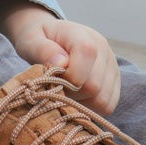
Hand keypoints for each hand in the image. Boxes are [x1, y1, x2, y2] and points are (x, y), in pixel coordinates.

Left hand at [0, 1, 120, 115]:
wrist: (49, 38)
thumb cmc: (38, 41)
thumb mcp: (31, 40)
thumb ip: (42, 49)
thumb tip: (61, 64)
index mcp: (83, 35)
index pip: (88, 52)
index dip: (70, 74)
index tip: (53, 79)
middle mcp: (104, 50)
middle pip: (94, 85)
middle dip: (71, 94)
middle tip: (55, 88)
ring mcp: (112, 67)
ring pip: (102, 100)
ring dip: (80, 104)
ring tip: (66, 93)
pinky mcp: (114, 83)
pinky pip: (108, 106)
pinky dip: (90, 109)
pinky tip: (76, 100)